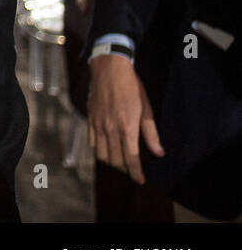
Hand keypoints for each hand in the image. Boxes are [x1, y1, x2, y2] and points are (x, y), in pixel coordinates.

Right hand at [87, 55, 163, 184]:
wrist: (109, 69)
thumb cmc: (131, 87)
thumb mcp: (146, 109)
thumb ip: (151, 134)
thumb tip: (159, 153)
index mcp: (127, 127)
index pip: (130, 158)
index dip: (136, 173)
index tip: (141, 180)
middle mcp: (110, 129)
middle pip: (115, 160)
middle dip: (125, 169)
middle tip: (133, 170)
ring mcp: (97, 125)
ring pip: (101, 155)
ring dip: (112, 162)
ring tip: (120, 162)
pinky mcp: (90, 119)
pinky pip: (92, 143)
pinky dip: (99, 151)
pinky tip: (107, 149)